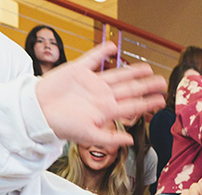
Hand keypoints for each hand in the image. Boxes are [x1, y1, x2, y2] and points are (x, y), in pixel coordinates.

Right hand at [35, 43, 165, 148]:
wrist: (38, 112)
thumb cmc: (61, 126)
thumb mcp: (87, 136)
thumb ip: (109, 138)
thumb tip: (131, 141)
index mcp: (105, 110)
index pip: (132, 105)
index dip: (148, 102)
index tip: (162, 100)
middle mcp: (101, 96)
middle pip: (129, 89)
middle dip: (147, 86)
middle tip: (163, 82)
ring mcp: (91, 83)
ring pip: (117, 74)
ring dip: (132, 71)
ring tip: (147, 68)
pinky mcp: (78, 70)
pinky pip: (93, 59)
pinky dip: (102, 52)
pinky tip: (113, 47)